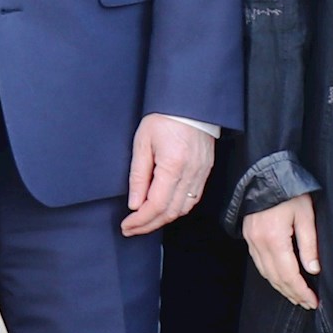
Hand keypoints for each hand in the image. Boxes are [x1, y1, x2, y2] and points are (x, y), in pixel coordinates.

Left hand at [123, 115, 218, 235]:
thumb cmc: (164, 118)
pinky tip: (164, 209)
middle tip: (132, 229)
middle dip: (149, 225)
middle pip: (170, 212)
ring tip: (145, 221)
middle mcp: (190, 173)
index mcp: (173, 165)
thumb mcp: (142, 143)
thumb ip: (138, 176)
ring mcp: (201, 174)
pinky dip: (177, 209)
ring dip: (163, 219)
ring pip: (183, 209)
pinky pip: (192, 200)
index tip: (127, 225)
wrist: (190, 103)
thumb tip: (135, 204)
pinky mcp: (205, 172)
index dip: (141, 220)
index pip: (156, 205)